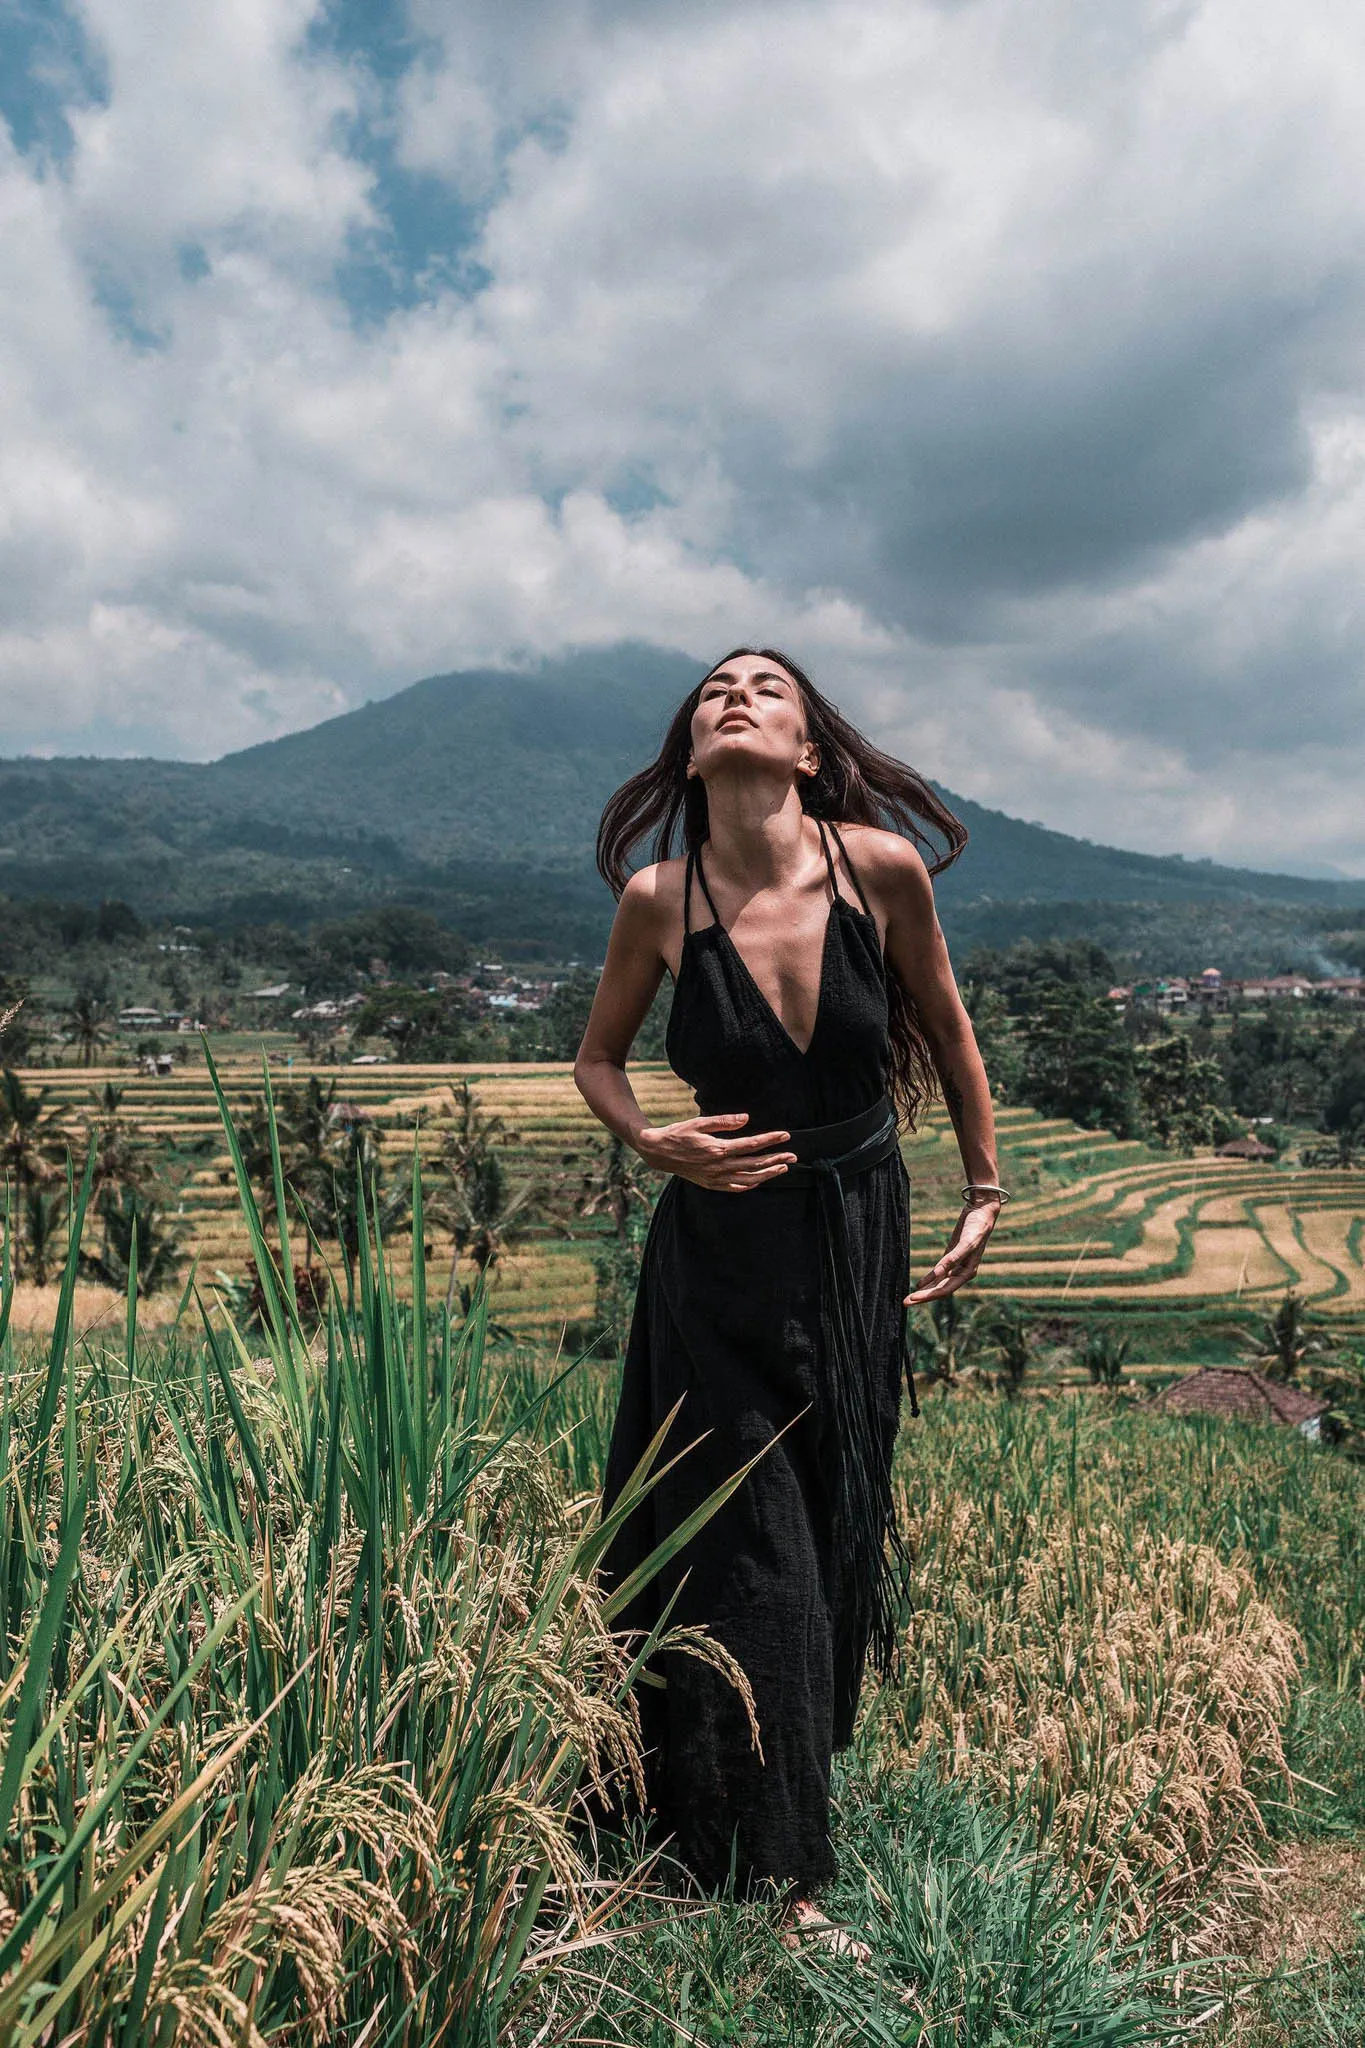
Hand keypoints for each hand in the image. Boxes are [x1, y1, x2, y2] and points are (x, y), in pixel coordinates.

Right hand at [635, 1112, 795, 1192]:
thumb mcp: (699, 1122)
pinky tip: (760, 1179)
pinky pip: (735, 1187)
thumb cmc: (678, 1134)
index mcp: (718, 1148)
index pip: (751, 1144)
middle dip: (776, 1158)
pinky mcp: (711, 1184)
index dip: (770, 1139)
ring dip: (768, 1173)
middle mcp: (719, 1166)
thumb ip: (724, 1121)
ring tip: (783, 1167)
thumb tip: (746, 1118)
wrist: (658, 1153)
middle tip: (793, 1155)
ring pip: (749, 1178)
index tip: (785, 1135)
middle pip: (755, 1163)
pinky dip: (750, 1184)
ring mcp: (715, 1177)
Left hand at [905, 1200, 998, 1303]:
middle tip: (905, 1303)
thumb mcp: (966, 1243)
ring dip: (925, 1291)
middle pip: (940, 1290)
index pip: (945, 1289)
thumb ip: (952, 1259)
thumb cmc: (977, 1228)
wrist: (981, 1213)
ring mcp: (956, 1266)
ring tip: (909, 1298)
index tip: (914, 1298)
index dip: (929, 1295)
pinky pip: (938, 1273)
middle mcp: (962, 1273)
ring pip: (938, 1283)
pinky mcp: (951, 1258)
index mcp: (967, 1272)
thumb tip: (937, 1274)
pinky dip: (929, 1279)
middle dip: (924, 1297)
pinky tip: (920, 1284)